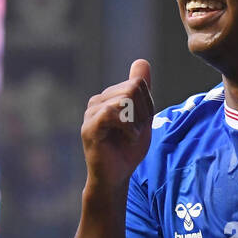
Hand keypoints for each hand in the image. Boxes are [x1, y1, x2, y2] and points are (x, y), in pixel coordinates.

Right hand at [81, 59, 154, 191]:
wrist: (116, 177)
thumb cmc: (127, 150)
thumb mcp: (141, 117)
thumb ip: (142, 91)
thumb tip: (142, 61)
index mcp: (108, 97)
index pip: (138, 83)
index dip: (147, 105)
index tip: (140, 124)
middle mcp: (97, 101)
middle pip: (133, 88)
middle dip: (142, 113)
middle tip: (134, 132)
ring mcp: (91, 112)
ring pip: (125, 99)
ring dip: (136, 122)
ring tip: (129, 136)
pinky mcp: (90, 126)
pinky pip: (114, 113)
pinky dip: (129, 128)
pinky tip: (127, 138)